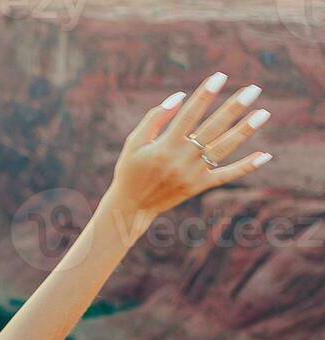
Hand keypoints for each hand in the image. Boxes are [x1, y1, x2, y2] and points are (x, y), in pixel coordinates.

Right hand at [107, 72, 272, 225]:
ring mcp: (192, 173)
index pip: (190, 114)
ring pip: (223, 149)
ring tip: (263, 113)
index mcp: (164, 145)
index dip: (205, 95)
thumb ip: (154, 119)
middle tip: (253, 89)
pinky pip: (226, 175)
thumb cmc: (130, 170)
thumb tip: (179, 96)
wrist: (130, 207)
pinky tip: (265, 155)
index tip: (220, 77)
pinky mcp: (198, 186)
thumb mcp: (133, 143)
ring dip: (244, 131)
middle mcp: (181, 159)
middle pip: (213, 128)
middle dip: (234, 107)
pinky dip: (246, 167)